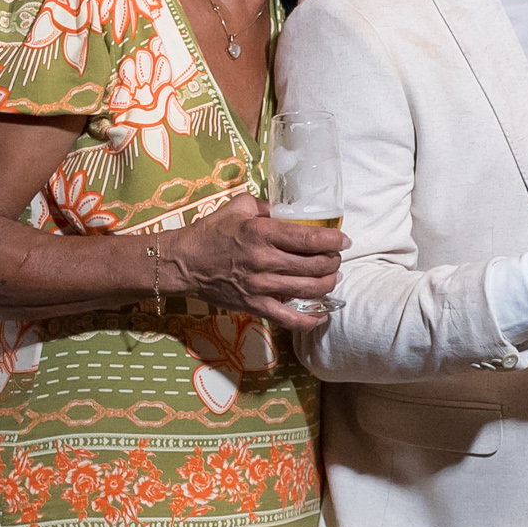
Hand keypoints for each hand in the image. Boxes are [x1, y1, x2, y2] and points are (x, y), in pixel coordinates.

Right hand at [166, 196, 345, 323]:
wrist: (184, 263)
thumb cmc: (210, 233)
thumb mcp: (238, 207)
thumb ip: (267, 206)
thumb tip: (290, 209)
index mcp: (261, 233)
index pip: (309, 239)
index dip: (333, 241)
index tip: (344, 241)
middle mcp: (264, 261)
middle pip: (314, 266)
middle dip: (333, 262)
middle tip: (336, 258)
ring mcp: (261, 286)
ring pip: (308, 290)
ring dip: (327, 284)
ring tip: (331, 278)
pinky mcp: (255, 305)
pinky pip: (289, 318)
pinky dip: (309, 320)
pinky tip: (321, 315)